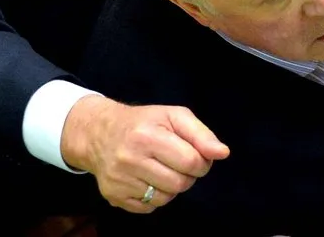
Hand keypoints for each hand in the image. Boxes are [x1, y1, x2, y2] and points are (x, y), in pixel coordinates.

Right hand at [61, 95, 229, 212]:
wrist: (100, 133)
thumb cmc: (144, 123)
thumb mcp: (174, 116)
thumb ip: (201, 134)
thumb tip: (223, 153)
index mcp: (147, 136)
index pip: (192, 162)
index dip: (202, 161)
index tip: (196, 155)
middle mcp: (129, 159)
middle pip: (180, 183)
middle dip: (188, 175)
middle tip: (179, 162)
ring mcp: (119, 180)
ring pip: (166, 198)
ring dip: (172, 186)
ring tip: (162, 168)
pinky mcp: (113, 196)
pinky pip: (149, 207)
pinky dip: (155, 196)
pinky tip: (147, 178)